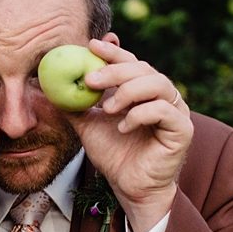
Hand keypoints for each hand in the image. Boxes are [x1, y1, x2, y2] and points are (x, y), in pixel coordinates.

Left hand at [70, 37, 192, 231]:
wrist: (129, 187)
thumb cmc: (114, 155)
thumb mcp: (87, 125)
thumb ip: (74, 106)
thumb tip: (49, 87)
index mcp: (141, 90)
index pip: (129, 62)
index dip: (112, 52)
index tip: (91, 44)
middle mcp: (162, 95)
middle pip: (143, 68)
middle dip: (115, 70)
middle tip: (90, 79)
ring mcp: (175, 110)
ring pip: (158, 84)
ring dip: (128, 91)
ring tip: (107, 109)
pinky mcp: (182, 129)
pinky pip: (164, 110)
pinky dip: (140, 114)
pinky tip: (123, 127)